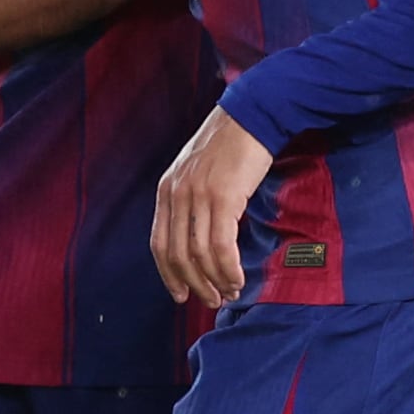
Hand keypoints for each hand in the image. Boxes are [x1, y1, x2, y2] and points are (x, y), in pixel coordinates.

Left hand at [150, 105, 272, 306]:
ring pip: (199, 254)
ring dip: (215, 280)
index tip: (180, 295)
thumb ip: (192, 199)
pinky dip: (228, 268)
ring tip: (229, 293)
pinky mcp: (224, 196)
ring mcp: (198, 195)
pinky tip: (237, 278)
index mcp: (167, 190)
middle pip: (178, 254)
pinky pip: (221, 245)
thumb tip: (199, 235)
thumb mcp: (198, 170)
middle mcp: (177, 194)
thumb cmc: (232, 143)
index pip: (159, 244)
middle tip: (211, 300)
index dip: (168, 275)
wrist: (253, 113)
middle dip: (194, 284)